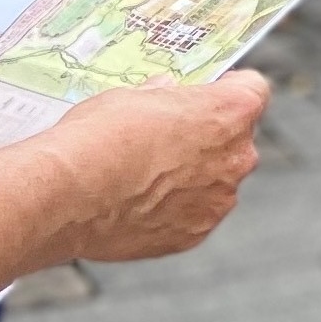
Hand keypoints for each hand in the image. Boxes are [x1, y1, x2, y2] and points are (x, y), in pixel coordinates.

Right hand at [36, 70, 270, 262]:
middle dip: (209, 136)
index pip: (253, 90)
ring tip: (144, 175)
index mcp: (230, 113)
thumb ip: (164, 97)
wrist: (67, 196)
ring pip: (216, 180)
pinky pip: (194, 213)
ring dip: (193, 176)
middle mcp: (237, 159)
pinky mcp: (196, 234)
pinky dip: (175, 208)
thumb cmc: (98, 138)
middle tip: (167, 136)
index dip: (229, 87)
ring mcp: (219, 201)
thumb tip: (168, 93)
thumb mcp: (132, 96)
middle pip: (237, 139)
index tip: (209, 91)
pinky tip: (138, 202)